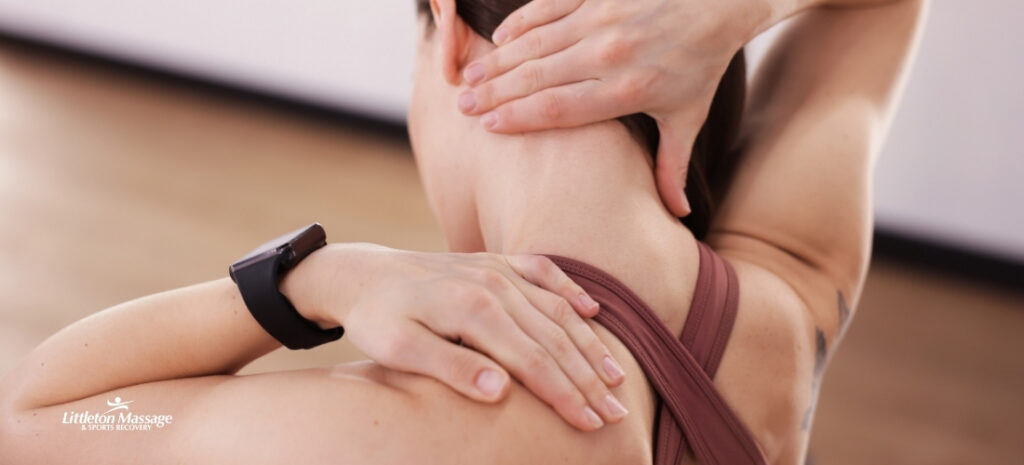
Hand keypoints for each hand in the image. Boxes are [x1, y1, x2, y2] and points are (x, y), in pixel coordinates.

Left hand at [296, 244, 628, 430]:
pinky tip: (592, 312)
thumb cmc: (378, 318)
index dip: (565, 394)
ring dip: (590, 344)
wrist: (361, 273)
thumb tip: (499, 391)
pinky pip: (544, 272)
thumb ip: (450, 367)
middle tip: (617, 414)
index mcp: (472, 308)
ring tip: (616, 378)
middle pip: (554, 338)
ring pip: (557, 309)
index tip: (590, 424)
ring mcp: (497, 269)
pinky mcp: (496, 261)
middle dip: (589, 379)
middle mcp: (493, 283)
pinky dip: (570, 290)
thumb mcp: (399, 349)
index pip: (533, 359)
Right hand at [457, 0, 764, 216]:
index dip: (519, 118)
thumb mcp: (688, 117)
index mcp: (626, 91)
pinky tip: (500, 38)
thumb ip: (672, 167)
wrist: (719, 0)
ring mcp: (600, 20)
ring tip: (469, 76)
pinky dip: (520, 22)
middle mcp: (608, 55)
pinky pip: (547, 7)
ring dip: (499, 61)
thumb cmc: (702, 62)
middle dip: (494, 94)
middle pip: (537, 78)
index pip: (558, 109)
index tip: (488, 127)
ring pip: (535, 44)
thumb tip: (678, 217)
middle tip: (463, 105)